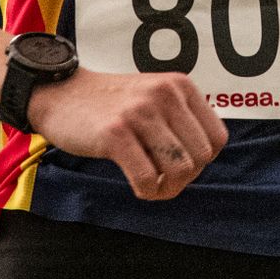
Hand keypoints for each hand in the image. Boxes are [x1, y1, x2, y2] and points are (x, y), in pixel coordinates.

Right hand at [29, 71, 229, 199]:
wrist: (61, 93)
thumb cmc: (111, 104)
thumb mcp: (155, 97)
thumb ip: (181, 118)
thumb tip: (202, 162)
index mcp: (180, 86)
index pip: (218, 138)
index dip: (203, 161)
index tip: (179, 163)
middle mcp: (165, 95)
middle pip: (202, 157)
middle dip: (186, 178)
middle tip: (164, 179)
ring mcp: (140, 113)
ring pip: (180, 169)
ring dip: (168, 188)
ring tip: (153, 186)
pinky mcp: (115, 133)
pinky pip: (148, 178)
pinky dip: (148, 192)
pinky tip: (139, 188)